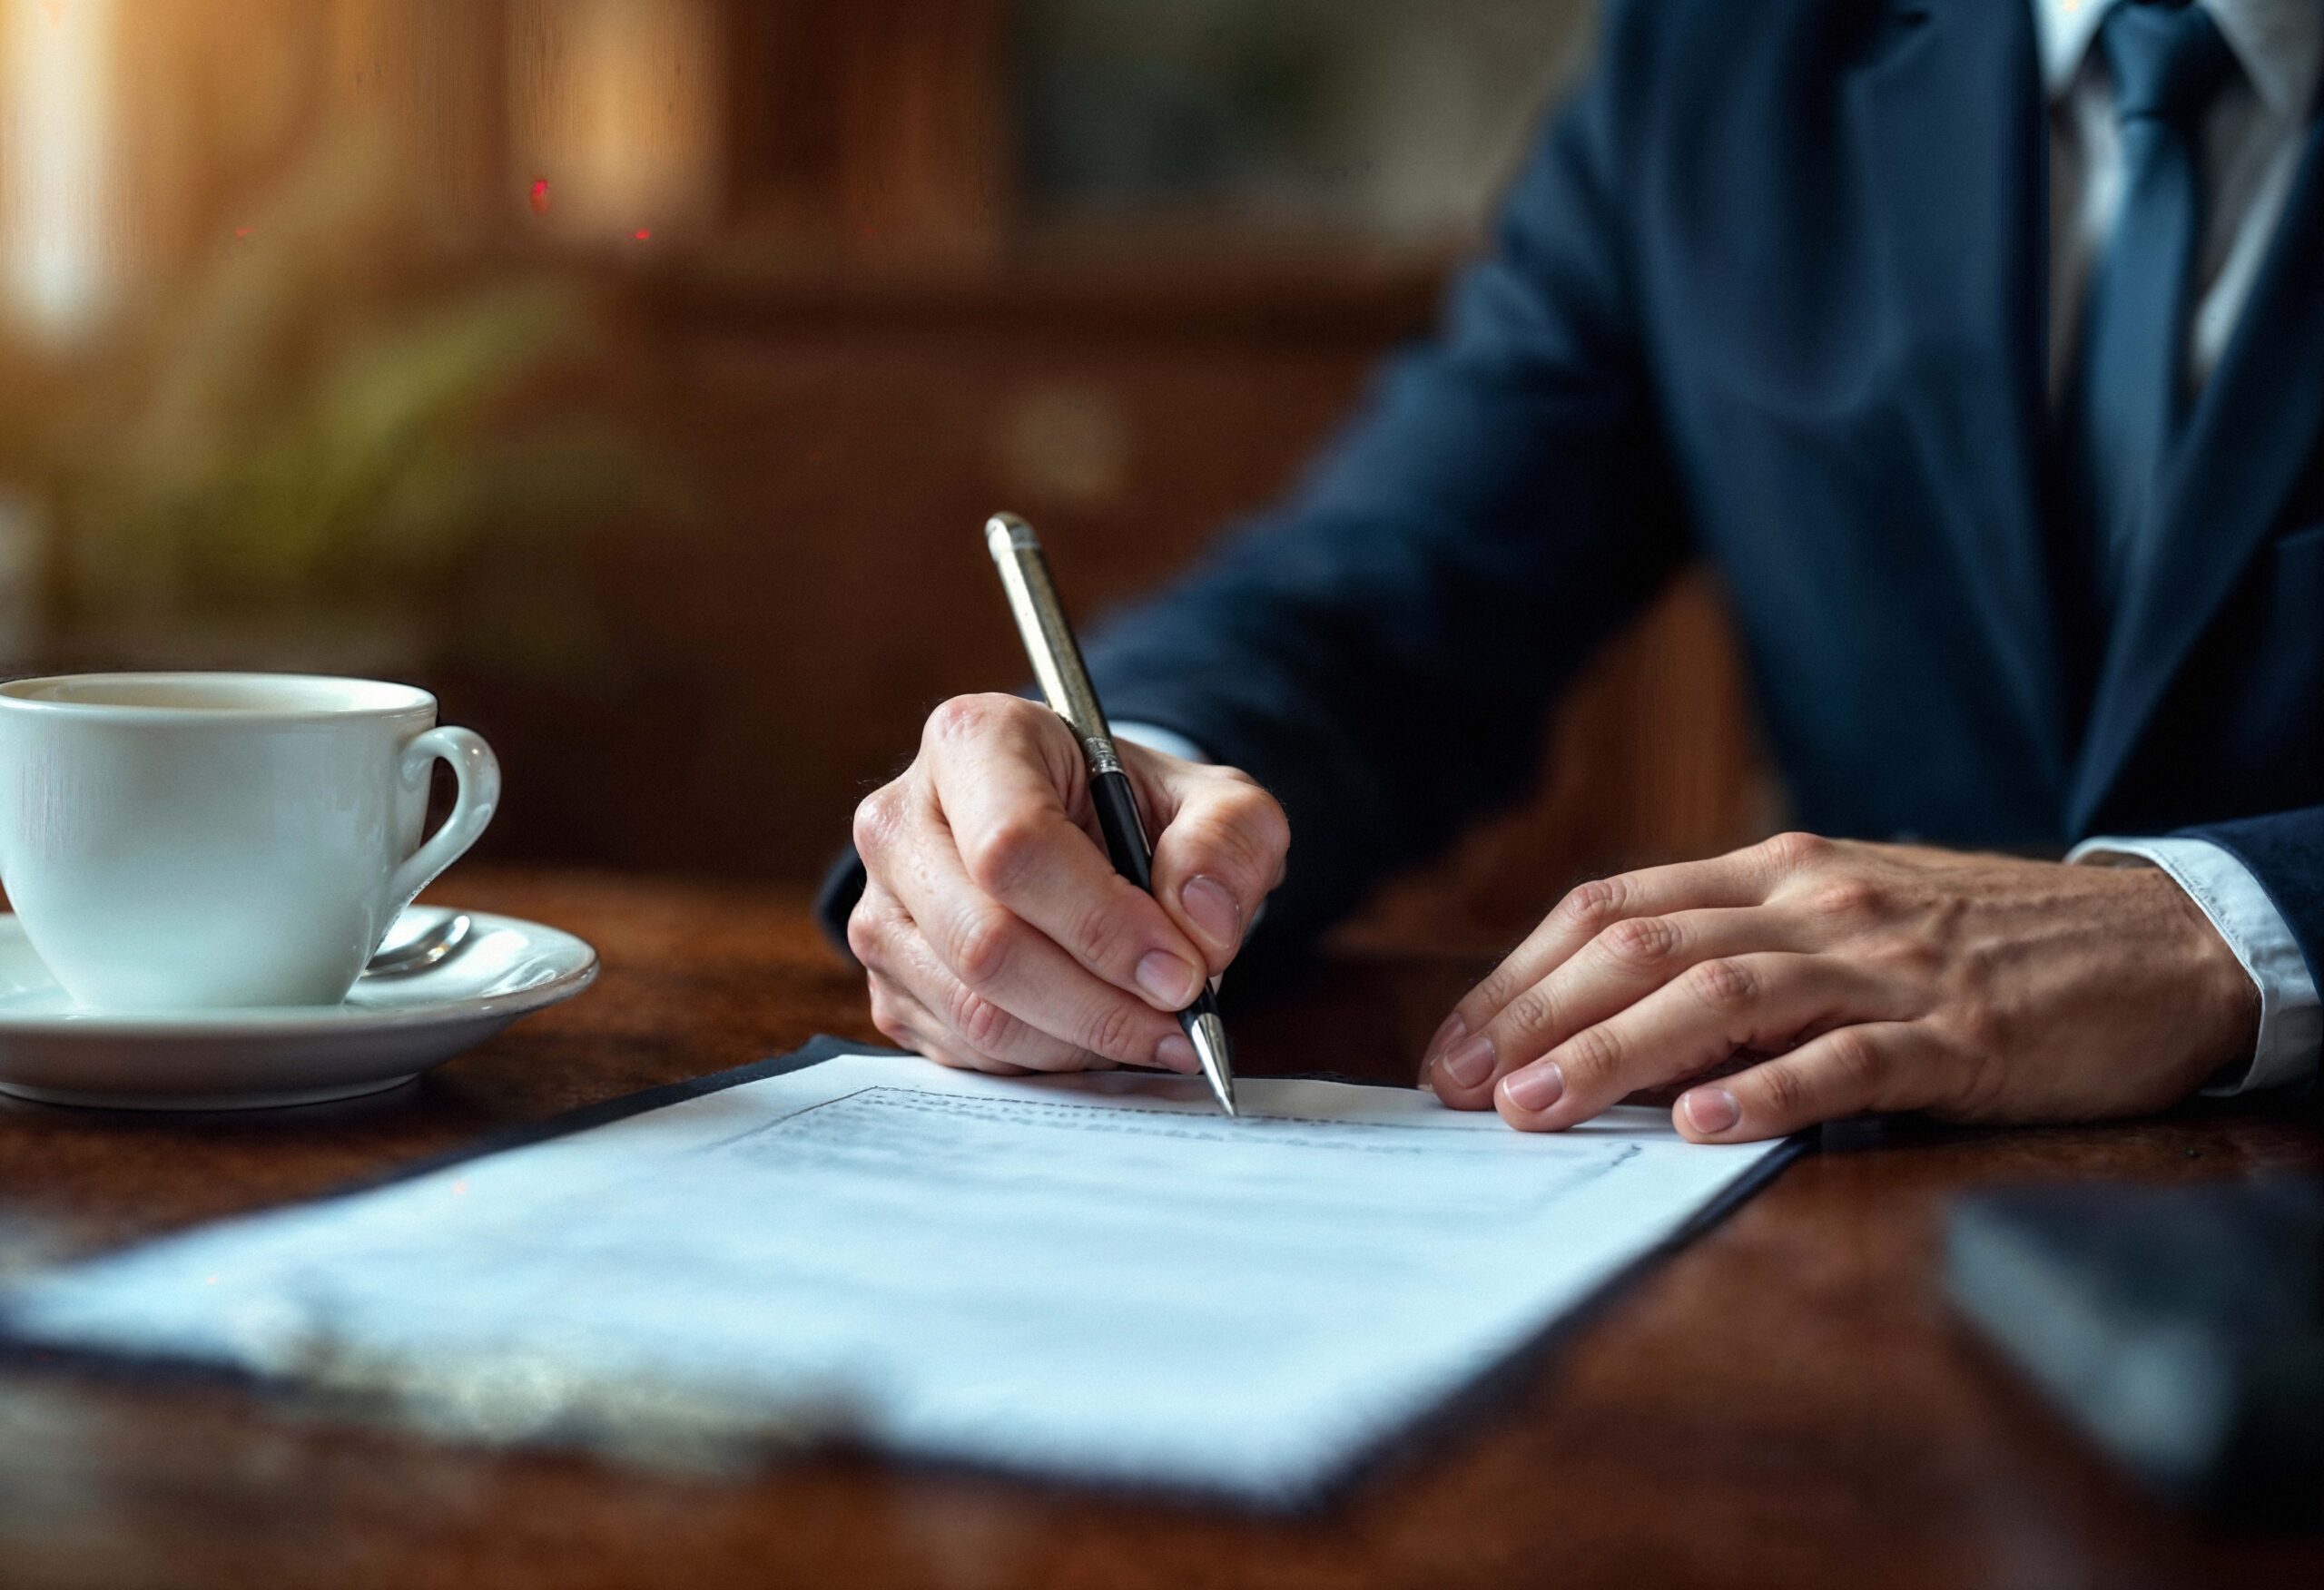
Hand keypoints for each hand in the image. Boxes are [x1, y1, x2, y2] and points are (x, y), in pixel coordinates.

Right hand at [848, 694, 1287, 1075]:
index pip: (1015, 846)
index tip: (1180, 972)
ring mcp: (881, 907)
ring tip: (1150, 1029)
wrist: (1077, 836)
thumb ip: (1229, 842)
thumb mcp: (1214, 801)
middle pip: (986, 942)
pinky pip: (965, 1050)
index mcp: (972, 741)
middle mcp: (902, 821)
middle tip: (1180, 1020)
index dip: (1102, 924)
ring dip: (1080, 1039)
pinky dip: (1046, 1059)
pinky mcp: (885, 982)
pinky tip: (1096, 1030)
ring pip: (974, 1009)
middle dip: (1100, 1002)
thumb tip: (1199, 924)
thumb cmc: (1133, 811)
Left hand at [1421, 834, 2257, 1141]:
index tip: (1451, 1050)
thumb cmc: (1977, 942)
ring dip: (1615, 1054)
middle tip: (1461, 1090)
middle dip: (1535, 1018)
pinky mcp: (1960, 1036)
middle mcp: (1815, 902)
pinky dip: (1766, 1091)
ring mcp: (1886, 965)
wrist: (2155, 943)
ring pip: (1724, 993)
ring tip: (1537, 1110)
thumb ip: (1735, 952)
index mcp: (1775, 870)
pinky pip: (1847, 1059)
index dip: (1519, 977)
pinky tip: (1699, 1126)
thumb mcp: (1841, 918)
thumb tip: (1600, 1030)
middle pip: (1643, 946)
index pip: (1612, 908)